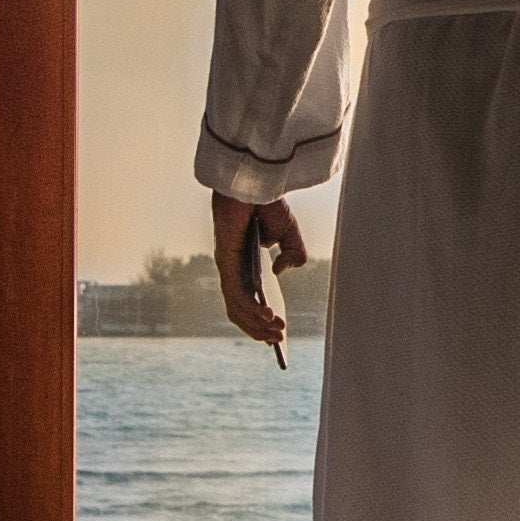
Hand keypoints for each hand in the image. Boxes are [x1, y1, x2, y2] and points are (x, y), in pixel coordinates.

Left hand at [212, 188, 307, 349]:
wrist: (256, 181)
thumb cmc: (268, 203)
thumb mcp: (291, 235)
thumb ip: (294, 256)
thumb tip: (279, 272)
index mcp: (246, 265)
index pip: (249, 300)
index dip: (259, 321)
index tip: (274, 338)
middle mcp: (234, 269)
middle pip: (241, 310)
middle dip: (259, 328)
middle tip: (278, 339)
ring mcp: (228, 266)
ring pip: (237, 307)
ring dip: (256, 324)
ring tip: (276, 333)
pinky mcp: (225, 261)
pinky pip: (236, 293)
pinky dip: (251, 309)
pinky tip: (268, 317)